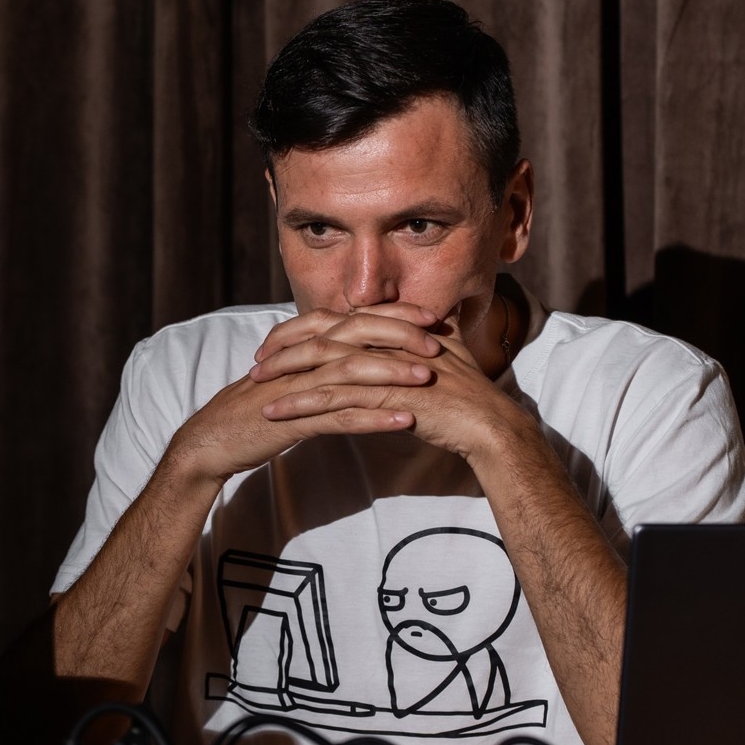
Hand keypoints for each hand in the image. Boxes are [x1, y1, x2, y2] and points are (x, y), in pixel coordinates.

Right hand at [164, 306, 441, 481]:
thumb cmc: (254, 412)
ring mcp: (296, 388)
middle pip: (355, 337)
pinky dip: (374, 417)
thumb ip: (321, 368)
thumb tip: (358, 359)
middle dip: (399, 336)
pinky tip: (404, 422)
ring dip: (392, 373)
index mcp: (303, 347)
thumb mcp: (292, 383)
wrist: (211, 441)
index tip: (430, 318)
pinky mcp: (292, 419)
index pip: (352, 321)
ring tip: (429, 378)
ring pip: (350, 372)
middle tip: (438, 342)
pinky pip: (339, 416)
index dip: (391, 316)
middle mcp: (301, 360)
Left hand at [257, 317, 527, 465]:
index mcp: (395, 328)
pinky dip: (300, 405)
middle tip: (256, 363)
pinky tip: (276, 414)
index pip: (339, 320)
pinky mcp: (384, 395)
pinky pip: (333, 398)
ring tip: (255, 390)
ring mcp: (385, 367)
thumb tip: (426, 322)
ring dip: (284, 378)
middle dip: (285, 348)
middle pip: (323, 337)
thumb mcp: (445, 353)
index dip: (305, 329)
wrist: (490, 424)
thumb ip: (430, 334)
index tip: (277, 342)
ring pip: (322, 366)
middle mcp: (386, 341)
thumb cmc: (469, 395)